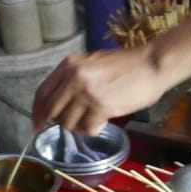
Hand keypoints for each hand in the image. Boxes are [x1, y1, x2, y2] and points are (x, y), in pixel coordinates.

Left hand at [34, 47, 170, 134]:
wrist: (152, 65)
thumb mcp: (94, 62)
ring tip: (95, 119)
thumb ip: (75, 77)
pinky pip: (87, 129)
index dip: (38, 112)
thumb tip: (61, 101)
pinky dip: (94, 129)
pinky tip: (105, 120)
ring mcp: (86, 93)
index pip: (42, 93)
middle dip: (62, 121)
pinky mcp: (101, 107)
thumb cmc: (127, 65)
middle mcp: (74, 78)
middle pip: (53, 112)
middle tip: (77, 122)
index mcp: (69, 65)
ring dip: (80, 127)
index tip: (38, 124)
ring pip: (68, 123)